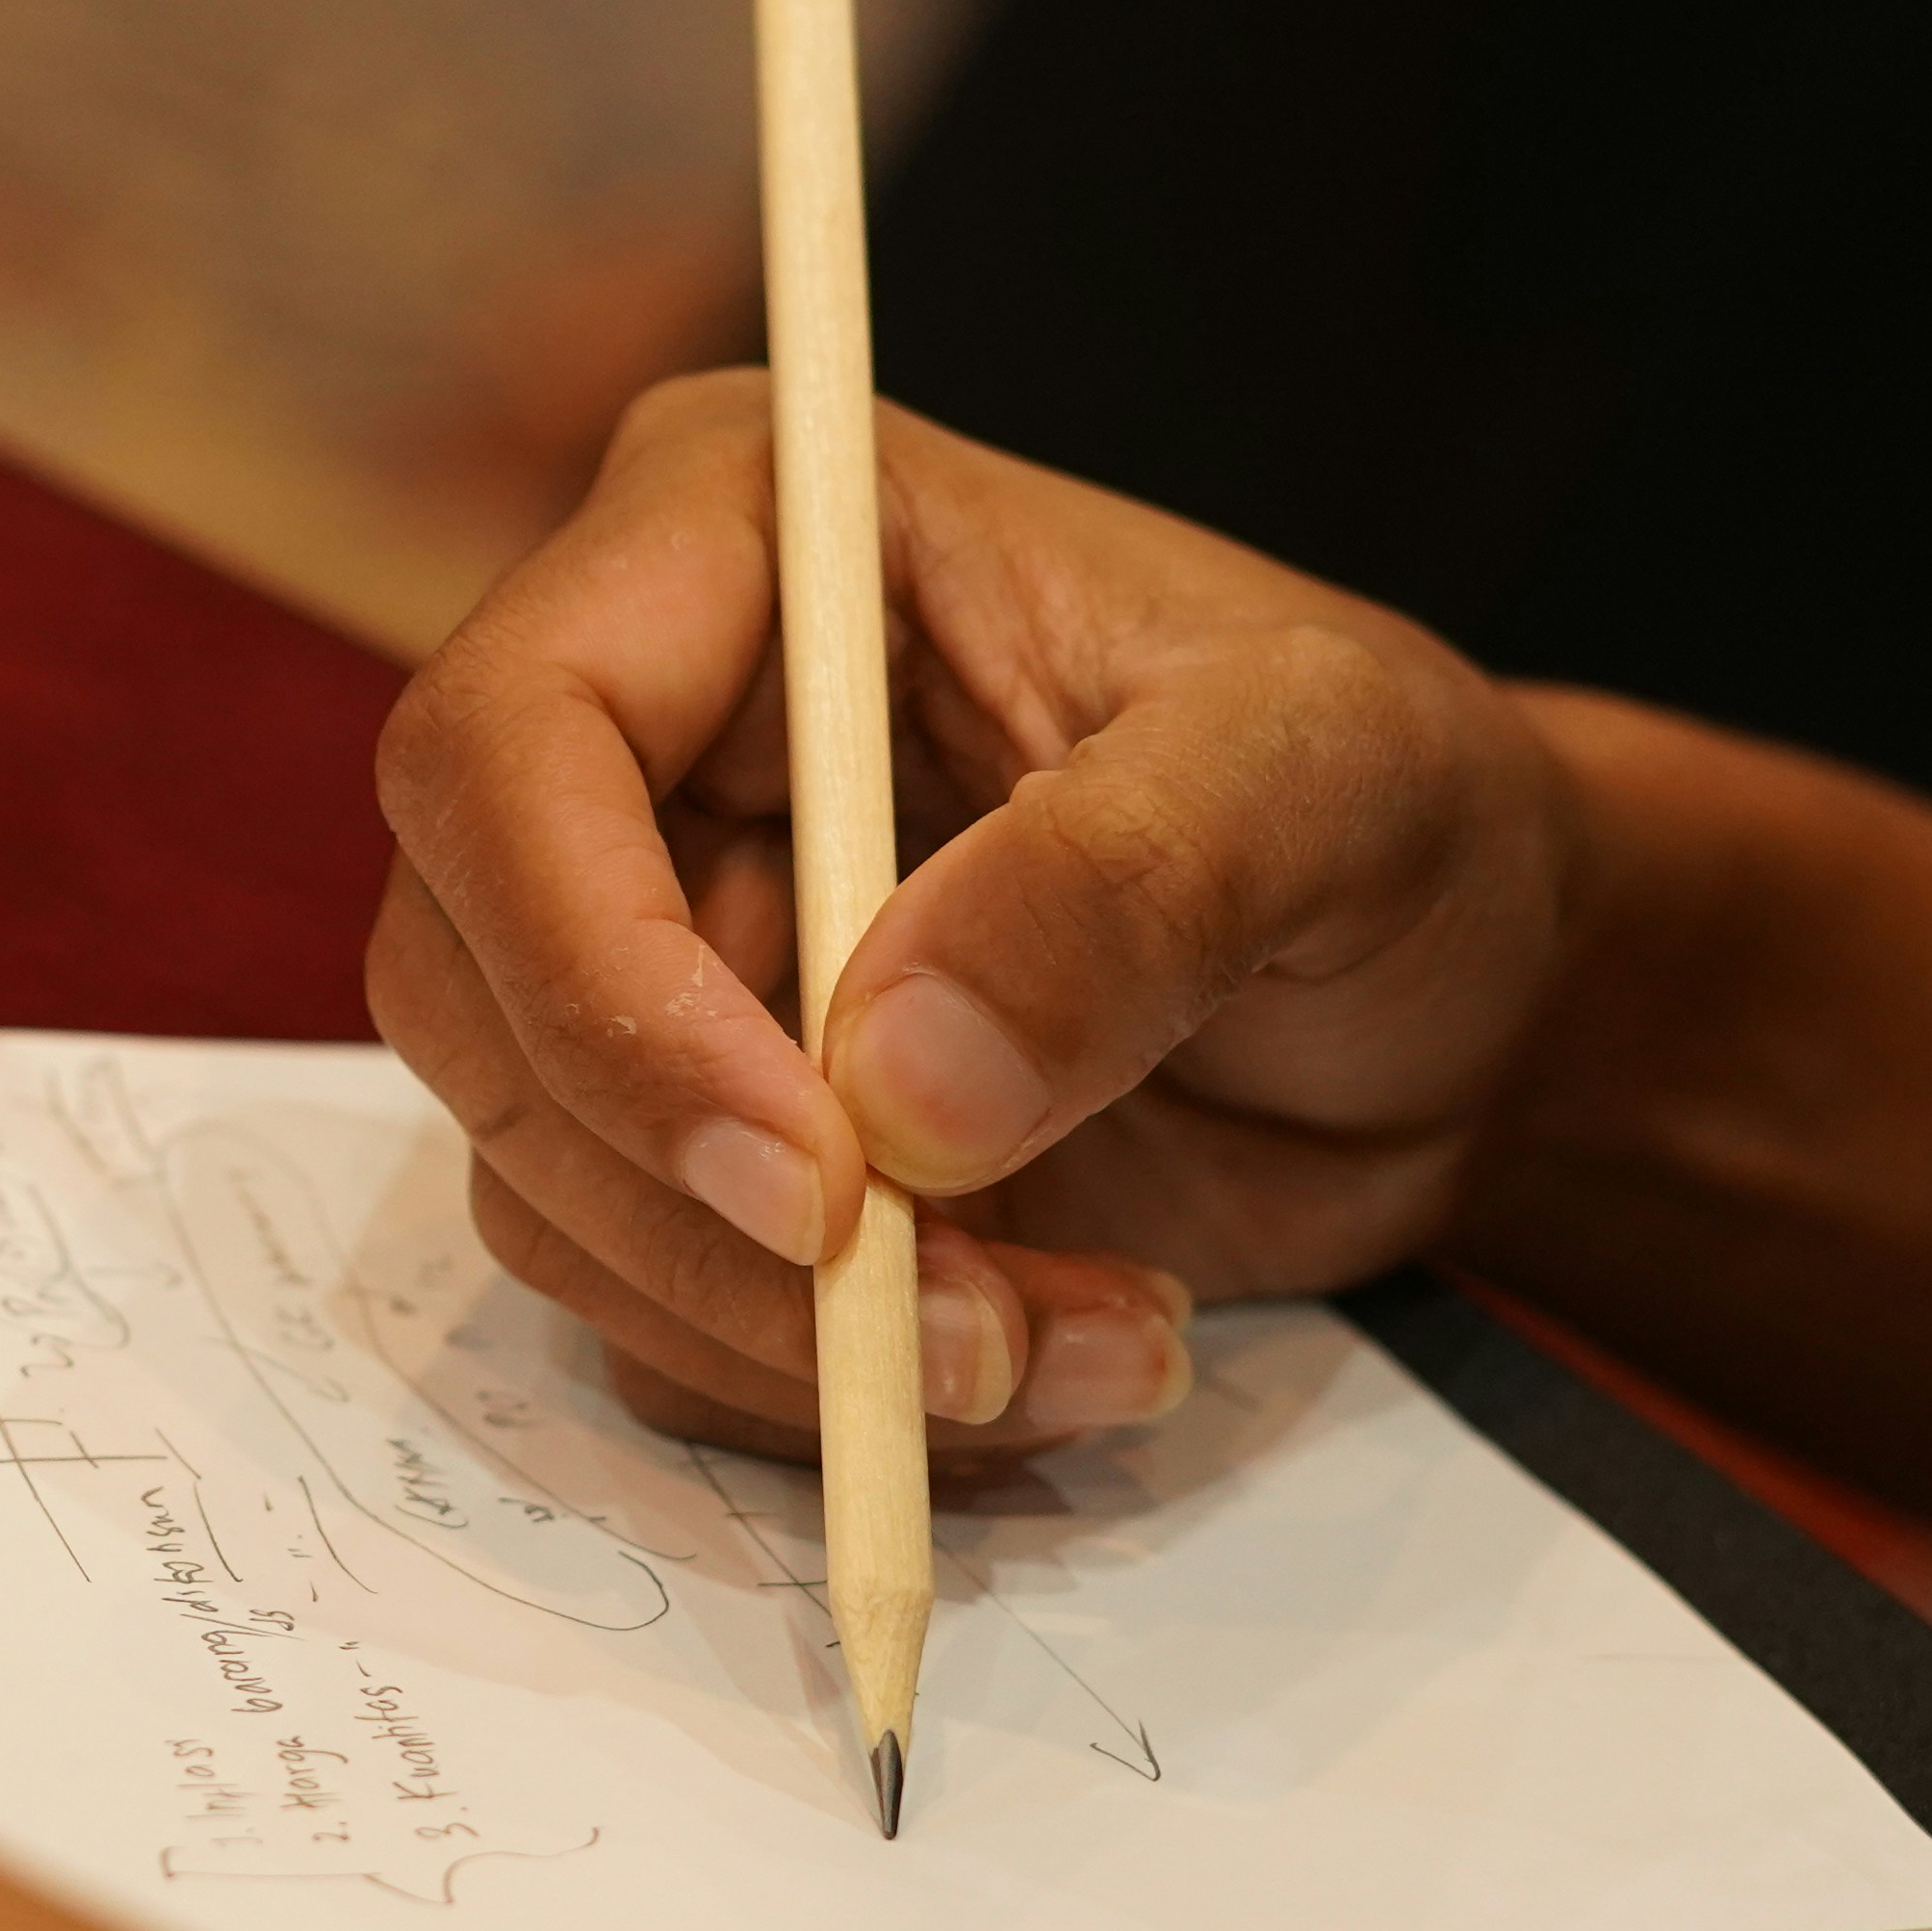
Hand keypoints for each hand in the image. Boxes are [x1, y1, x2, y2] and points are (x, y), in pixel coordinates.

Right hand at [368, 376, 1578, 1458]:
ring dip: (795, 1334)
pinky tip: (1054, 1352)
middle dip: (700, 1213)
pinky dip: (826, 1387)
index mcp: (742, 543)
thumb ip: (1133, 882)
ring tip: (1084, 1337)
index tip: (811, 1181)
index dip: (598, 980)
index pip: (507, 748)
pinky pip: (650, 1309)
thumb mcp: (1337, 779)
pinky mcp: (701, 1139)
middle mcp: (647, 745)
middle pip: (478, 1000)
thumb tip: (896, 1085)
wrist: (1454, 999)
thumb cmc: (1395, 809)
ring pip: (550, 1188)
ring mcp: (657, 954)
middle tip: (963, 1330)